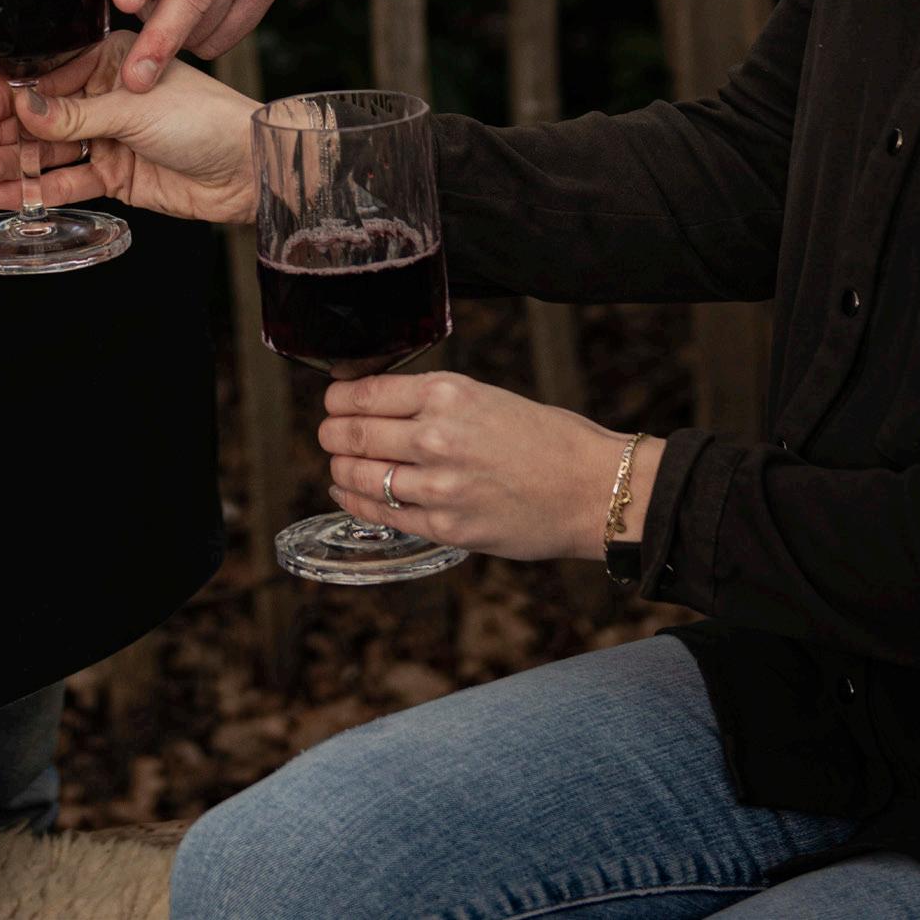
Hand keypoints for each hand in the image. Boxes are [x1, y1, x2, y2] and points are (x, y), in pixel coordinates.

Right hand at [0, 36, 260, 223]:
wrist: (249, 168)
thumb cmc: (205, 118)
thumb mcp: (133, 108)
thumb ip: (74, 115)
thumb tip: (21, 106)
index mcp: (112, 61)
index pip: (47, 77)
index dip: (9, 95)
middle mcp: (106, 96)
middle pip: (41, 115)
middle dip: (0, 130)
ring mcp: (109, 137)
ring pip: (49, 151)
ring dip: (12, 162)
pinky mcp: (116, 175)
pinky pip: (67, 182)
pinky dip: (36, 189)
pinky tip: (3, 193)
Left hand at [320, 371, 663, 563]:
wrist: (591, 488)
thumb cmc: (546, 439)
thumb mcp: (485, 396)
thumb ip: (432, 401)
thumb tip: (378, 403)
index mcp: (448, 393)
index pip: (365, 392)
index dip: (337, 398)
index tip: (333, 401)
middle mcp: (437, 436)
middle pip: (353, 433)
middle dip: (331, 434)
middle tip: (328, 433)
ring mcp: (440, 486)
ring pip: (361, 475)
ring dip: (340, 468)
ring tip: (338, 463)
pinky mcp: (447, 527)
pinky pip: (384, 514)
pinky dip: (358, 501)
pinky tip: (350, 493)